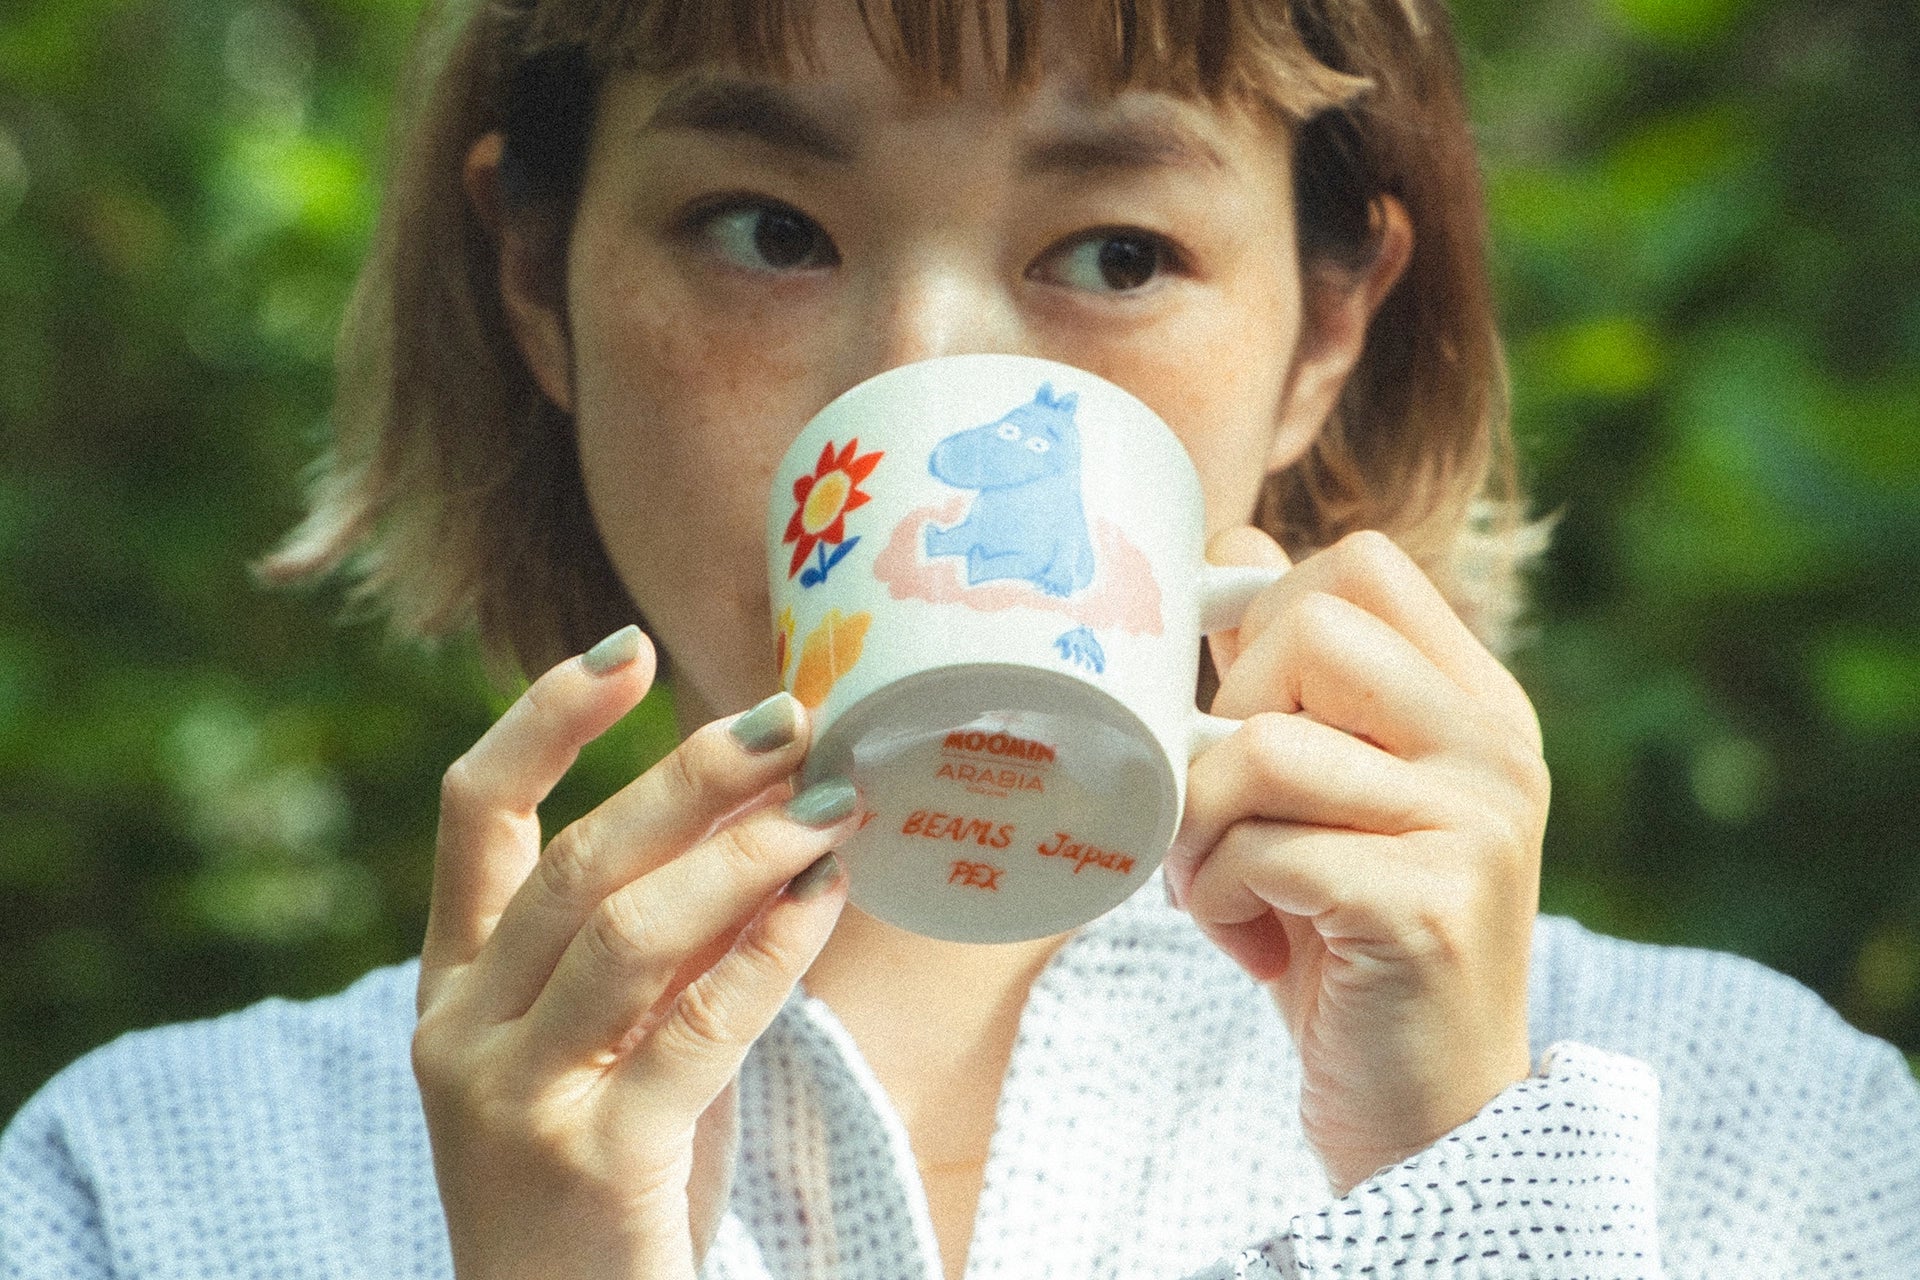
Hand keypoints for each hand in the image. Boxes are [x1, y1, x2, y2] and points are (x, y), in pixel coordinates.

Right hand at [411, 628, 857, 1279]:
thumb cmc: (608, 1189)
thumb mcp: (618, 1047)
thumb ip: (669, 946)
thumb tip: (774, 817)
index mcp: (451, 991)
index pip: (470, 818)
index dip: (544, 722)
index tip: (629, 649)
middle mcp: (460, 1035)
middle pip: (573, 862)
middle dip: (688, 777)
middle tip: (793, 719)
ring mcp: (512, 1101)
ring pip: (627, 931)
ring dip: (744, 853)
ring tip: (834, 803)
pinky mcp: (592, 1161)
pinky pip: (696, 1024)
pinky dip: (771, 948)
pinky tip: (830, 896)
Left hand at [1166, 529, 1546, 1193]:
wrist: (1430, 1123)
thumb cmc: (1350, 950)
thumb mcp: (1326, 801)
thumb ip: (1293, 683)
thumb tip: (1235, 542)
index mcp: (1473, 705)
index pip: (1355, 565)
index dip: (1262, 623)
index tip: (1243, 724)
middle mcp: (1494, 748)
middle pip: (1306, 627)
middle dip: (1221, 723)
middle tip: (1224, 817)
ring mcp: (1475, 824)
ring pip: (1265, 744)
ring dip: (1200, 827)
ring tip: (1220, 887)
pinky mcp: (1429, 905)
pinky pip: (1262, 846)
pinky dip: (1216, 895)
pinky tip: (1248, 942)